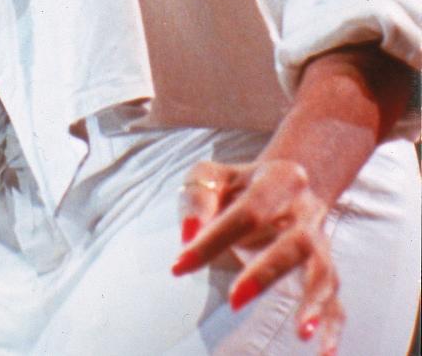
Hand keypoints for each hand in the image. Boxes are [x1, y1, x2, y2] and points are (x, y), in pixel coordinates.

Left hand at [172, 156, 342, 354]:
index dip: (212, 238)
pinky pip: (336, 301)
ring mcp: (320, 243)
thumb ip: (198, 197)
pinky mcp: (325, 271)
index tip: (179, 266)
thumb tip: (188, 235)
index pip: (248, 210)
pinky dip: (332, 326)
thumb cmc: (239, 185)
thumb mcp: (212, 176)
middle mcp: (306, 211)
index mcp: (279, 179)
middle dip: (266, 273)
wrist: (286, 183)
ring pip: (322, 272)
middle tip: (235, 301)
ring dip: (313, 302)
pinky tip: (324, 353)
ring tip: (302, 333)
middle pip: (295, 242)